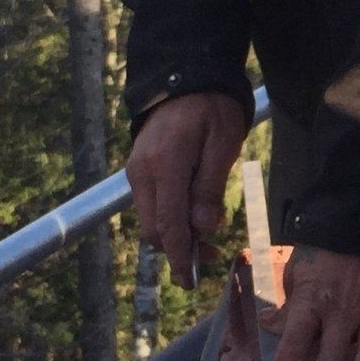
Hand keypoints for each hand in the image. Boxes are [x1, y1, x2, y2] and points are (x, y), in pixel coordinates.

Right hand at [127, 91, 249, 282]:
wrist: (185, 78)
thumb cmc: (211, 109)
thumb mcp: (222, 143)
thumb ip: (210, 185)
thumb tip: (203, 227)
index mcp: (164, 165)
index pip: (168, 224)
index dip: (179, 256)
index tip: (189, 281)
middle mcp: (142, 172)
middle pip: (154, 230)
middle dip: (179, 249)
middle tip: (212, 254)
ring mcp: (137, 171)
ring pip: (151, 220)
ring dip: (175, 234)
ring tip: (206, 235)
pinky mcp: (139, 170)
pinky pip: (151, 205)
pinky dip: (169, 217)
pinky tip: (192, 214)